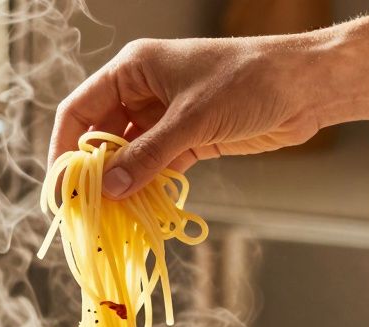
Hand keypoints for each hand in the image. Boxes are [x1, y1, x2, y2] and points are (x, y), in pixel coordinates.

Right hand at [48, 36, 325, 198]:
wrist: (306, 86)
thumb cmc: (249, 82)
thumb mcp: (192, 119)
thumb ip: (149, 155)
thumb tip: (110, 188)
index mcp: (133, 69)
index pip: (80, 109)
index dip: (65, 147)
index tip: (62, 185)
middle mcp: (143, 91)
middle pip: (101, 135)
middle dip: (93, 172)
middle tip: (86, 209)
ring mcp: (166, 116)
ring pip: (129, 155)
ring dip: (122, 183)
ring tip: (112, 216)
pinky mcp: (189, 138)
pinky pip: (155, 166)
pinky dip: (147, 186)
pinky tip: (141, 209)